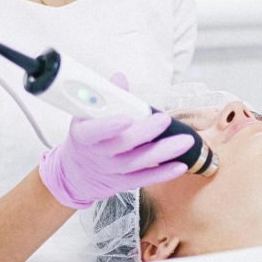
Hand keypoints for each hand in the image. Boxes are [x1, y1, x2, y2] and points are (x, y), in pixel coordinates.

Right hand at [38, 73, 192, 207]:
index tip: (126, 118)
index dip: (109, 126)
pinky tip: (180, 165)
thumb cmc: (88, 137)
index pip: (94, 131)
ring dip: (164, 152)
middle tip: (165, 119)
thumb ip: (106, 97)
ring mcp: (112, 170)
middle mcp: (98, 154)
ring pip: (138, 162)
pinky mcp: (124, 183)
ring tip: (185, 141)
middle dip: (146, 132)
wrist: (76, 172)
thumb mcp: (86, 115)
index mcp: (85, 135)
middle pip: (123, 144)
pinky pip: (145, 178)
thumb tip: (120, 78)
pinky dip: (163, 173)